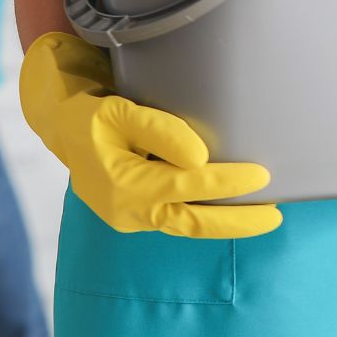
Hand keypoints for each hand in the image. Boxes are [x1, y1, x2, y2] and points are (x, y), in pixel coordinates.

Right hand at [19, 32, 281, 238]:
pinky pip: (176, 219)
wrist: (62, 129)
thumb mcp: (117, 111)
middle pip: (192, 223)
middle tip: (275, 216)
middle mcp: (127, 209)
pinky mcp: (136, 216)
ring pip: (187, 226)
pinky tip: (229, 208)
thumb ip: (157, 131)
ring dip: (225, 224)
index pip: (187, 186)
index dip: (226, 182)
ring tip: (263, 216)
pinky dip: (205, 215)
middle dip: (236, 222)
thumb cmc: (89, 114)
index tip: (261, 175)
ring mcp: (131, 218)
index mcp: (122, 183)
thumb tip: (200, 158)